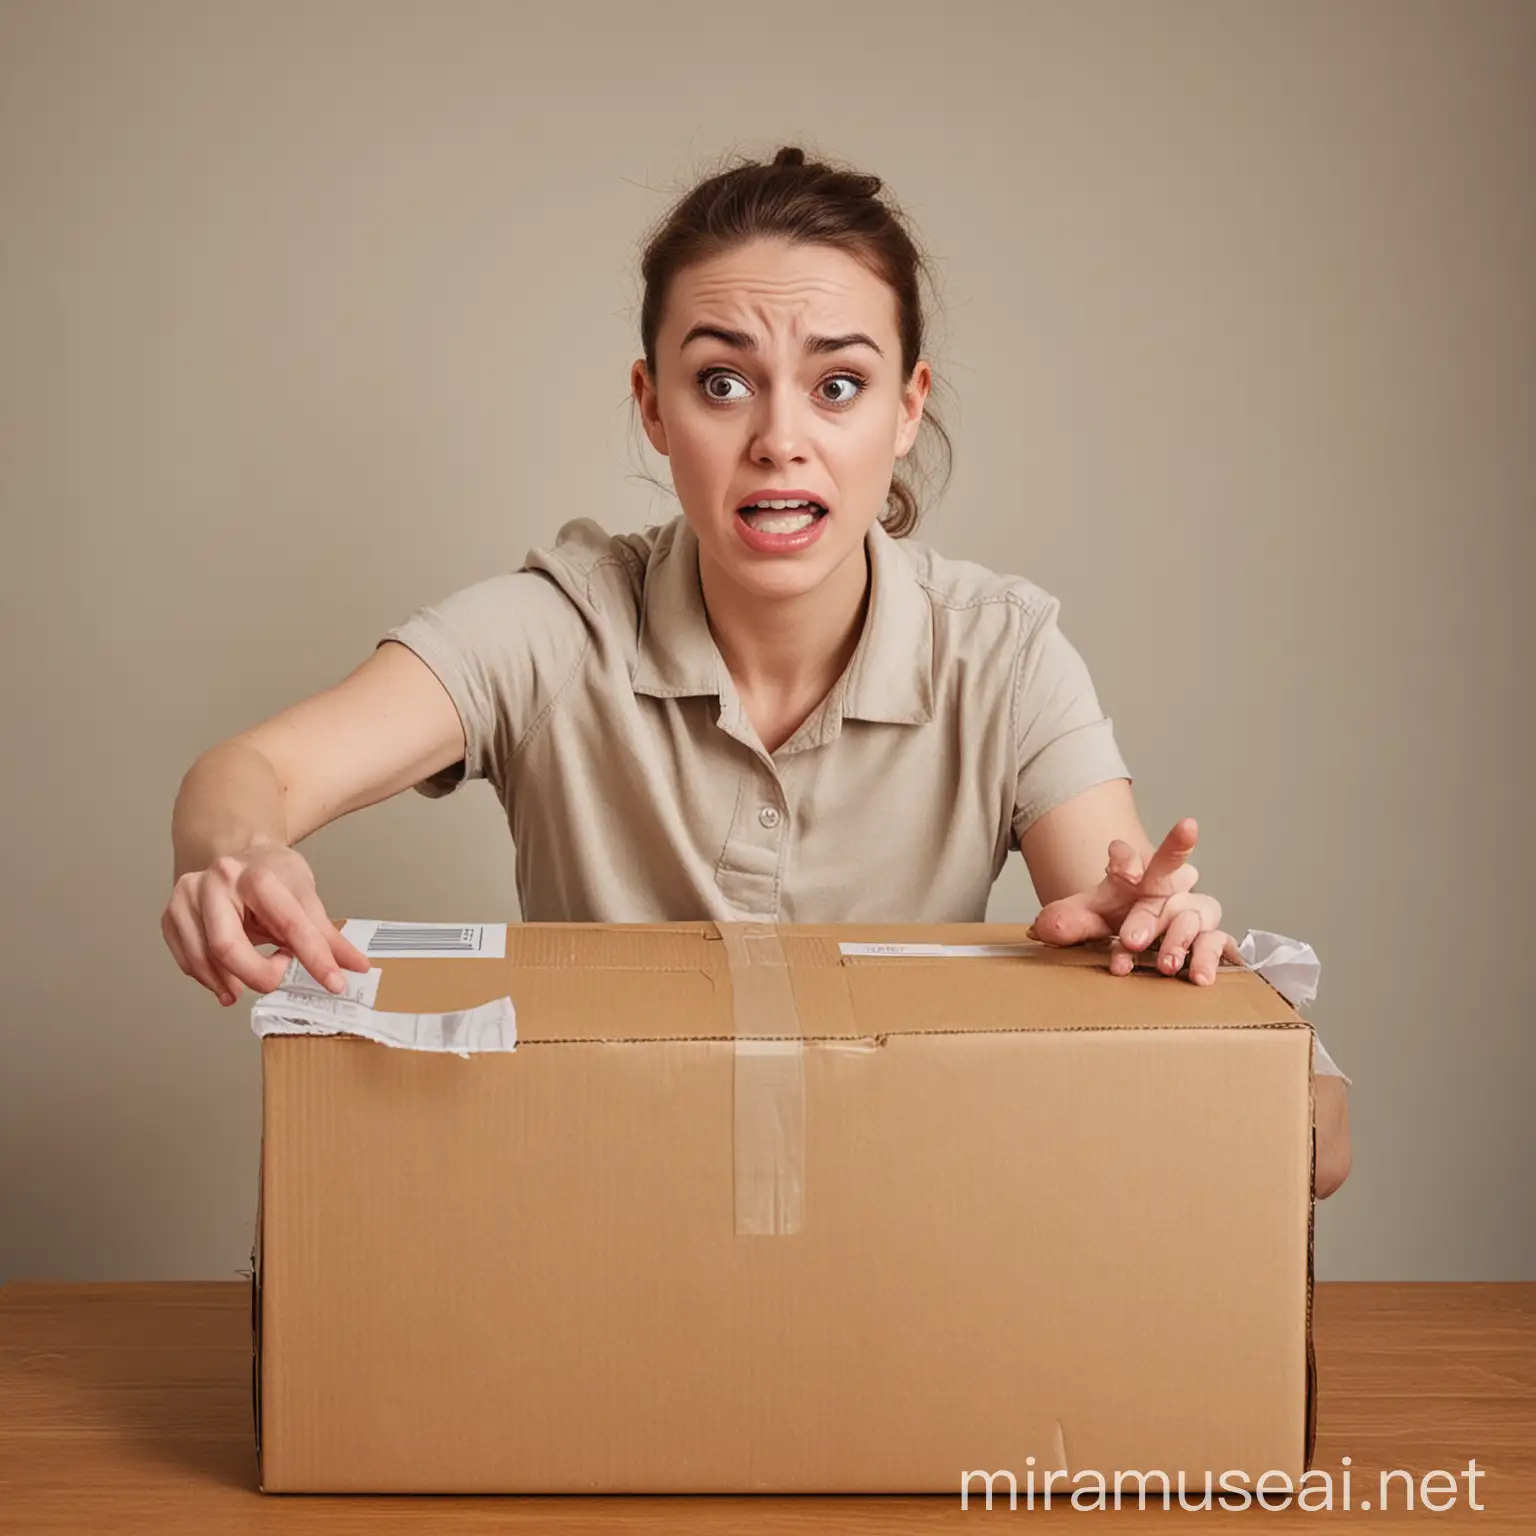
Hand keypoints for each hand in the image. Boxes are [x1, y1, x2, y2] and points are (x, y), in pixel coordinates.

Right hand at [161, 844, 370, 1006]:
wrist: (242, 853)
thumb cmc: (273, 875)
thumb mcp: (306, 897)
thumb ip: (328, 936)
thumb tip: (356, 967)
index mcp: (256, 874)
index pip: (288, 924)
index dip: (315, 958)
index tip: (334, 983)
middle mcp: (215, 882)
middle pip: (228, 947)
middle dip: (258, 975)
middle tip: (277, 980)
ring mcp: (187, 897)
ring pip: (204, 959)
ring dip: (233, 981)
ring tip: (255, 977)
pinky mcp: (170, 915)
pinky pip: (188, 962)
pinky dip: (212, 978)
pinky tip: (229, 978)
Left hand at [1027, 816, 1242, 984]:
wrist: (1148, 932)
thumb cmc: (1119, 914)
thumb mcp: (1089, 916)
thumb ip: (1068, 920)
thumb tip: (1042, 929)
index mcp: (1138, 874)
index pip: (1133, 858)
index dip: (1127, 858)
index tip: (1117, 857)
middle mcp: (1169, 888)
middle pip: (1165, 890)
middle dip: (1148, 916)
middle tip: (1131, 940)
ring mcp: (1192, 911)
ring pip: (1194, 915)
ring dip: (1180, 940)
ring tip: (1166, 966)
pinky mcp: (1210, 937)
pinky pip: (1219, 943)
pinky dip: (1212, 958)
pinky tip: (1202, 976)